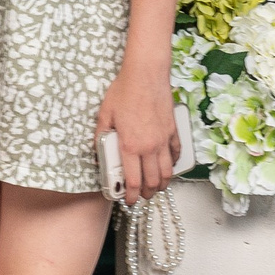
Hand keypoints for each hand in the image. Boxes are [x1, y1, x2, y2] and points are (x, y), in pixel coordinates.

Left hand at [96, 65, 177, 198]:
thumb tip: (98, 153)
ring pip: (167, 172)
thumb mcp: (105, 115)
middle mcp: (150, 147)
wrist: (146, 74)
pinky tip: (167, 167)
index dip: (130, 195)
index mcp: (130, 146)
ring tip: (154, 188)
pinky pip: (176, 154)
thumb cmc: (124, 91)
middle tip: (140, 196)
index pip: (132, 181)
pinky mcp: (173, 131)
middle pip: (152, 181)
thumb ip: (101, 137)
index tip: (127, 200)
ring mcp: (164, 140)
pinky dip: (173, 165)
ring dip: (161, 184)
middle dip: (146, 194)